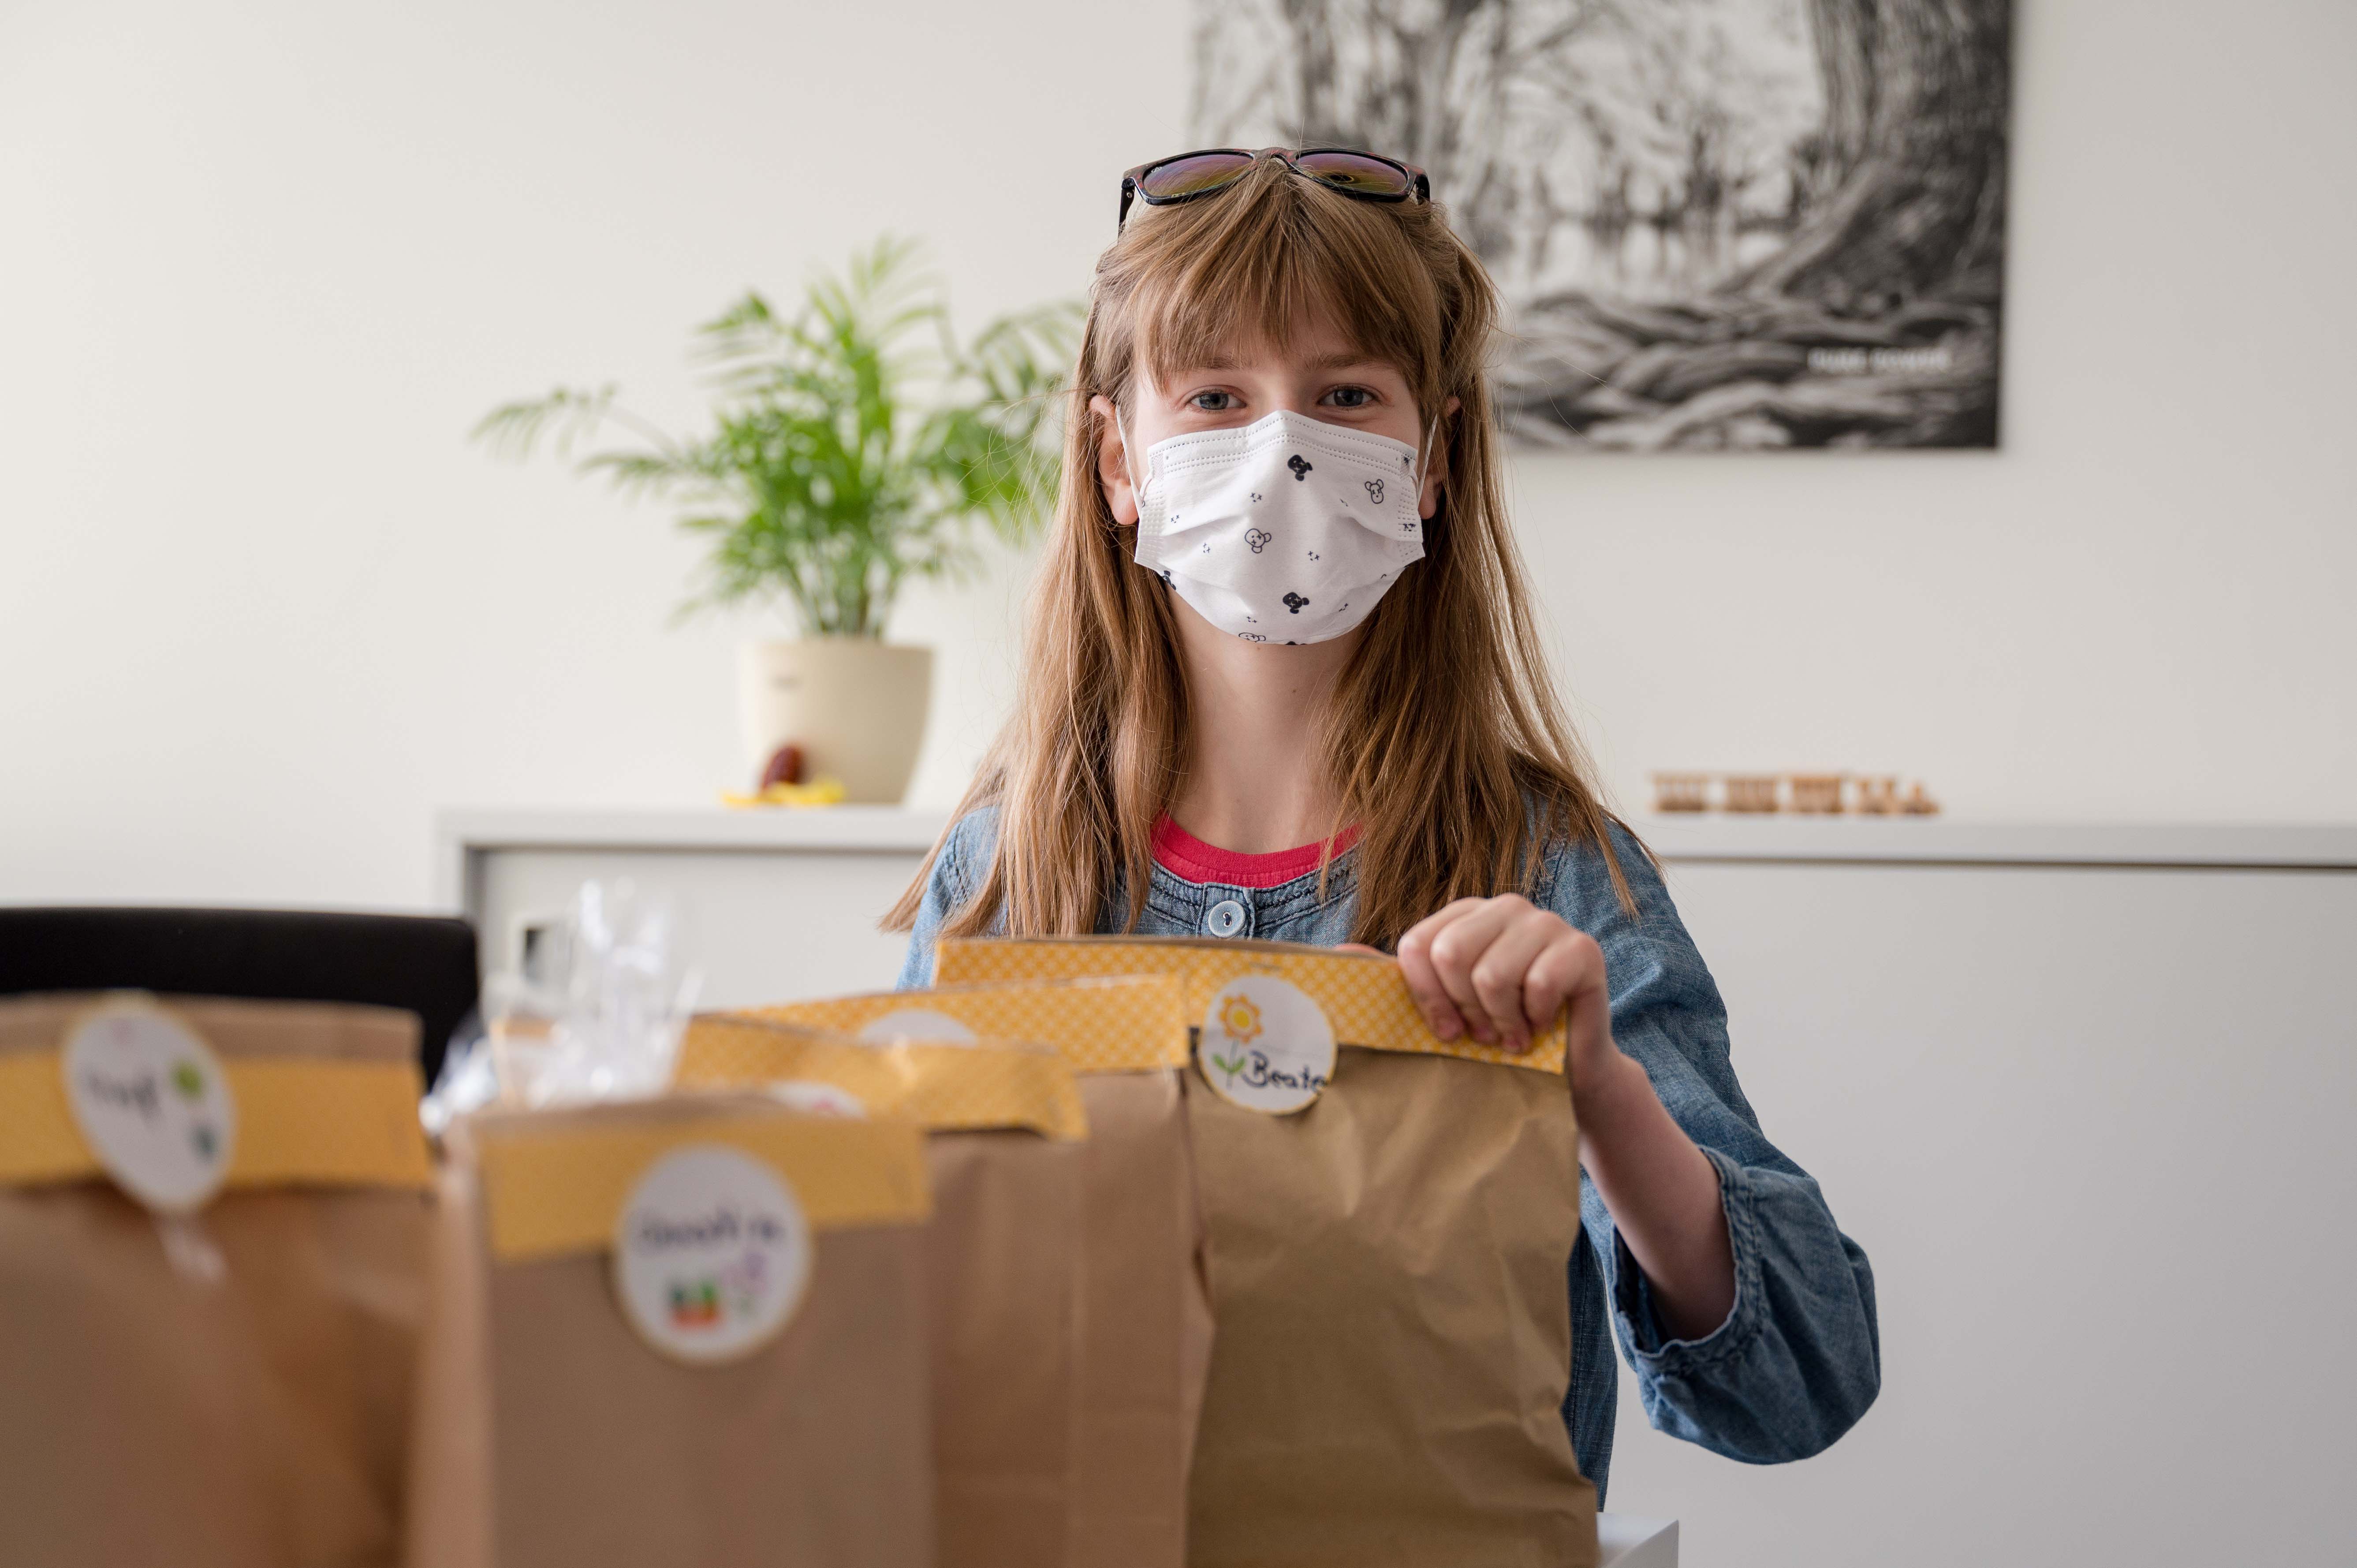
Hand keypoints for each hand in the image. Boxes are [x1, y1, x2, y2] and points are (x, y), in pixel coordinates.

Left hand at [1356, 895, 1617, 1085]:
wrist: (1564, 1067)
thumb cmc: (1496, 1034)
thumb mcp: (1440, 1007)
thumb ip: (1393, 979)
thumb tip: (1334, 953)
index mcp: (1464, 915)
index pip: (1418, 945)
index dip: (1425, 996)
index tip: (1445, 1030)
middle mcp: (1505, 908)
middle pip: (1451, 955)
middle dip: (1463, 1009)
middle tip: (1483, 1034)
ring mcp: (1546, 923)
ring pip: (1493, 974)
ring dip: (1501, 1021)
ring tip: (1510, 1034)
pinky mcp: (1583, 948)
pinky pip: (1540, 984)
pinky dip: (1535, 1019)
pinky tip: (1541, 1026)